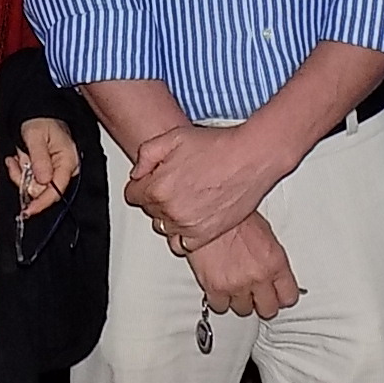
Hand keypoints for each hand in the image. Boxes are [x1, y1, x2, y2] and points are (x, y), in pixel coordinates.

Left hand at [8, 116, 81, 218]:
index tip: (28, 210)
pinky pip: (29, 181)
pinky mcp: (45, 172)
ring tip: (18, 156)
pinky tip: (18, 158)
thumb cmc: (41, 120)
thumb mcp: (35, 136)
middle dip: (24, 179)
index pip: (56, 191)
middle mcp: (64, 169)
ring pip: (33, 186)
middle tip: (15, 163)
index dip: (41, 202)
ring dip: (21, 173)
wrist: (38, 114)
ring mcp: (54, 172)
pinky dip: (20, 171)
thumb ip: (39, 159)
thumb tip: (42, 181)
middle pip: (42, 191)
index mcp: (68, 161)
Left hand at [128, 122, 292, 250]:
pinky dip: (184, 234)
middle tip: (176, 184)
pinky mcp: (206, 235)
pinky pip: (182, 245)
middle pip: (150, 211)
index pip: (132, 195)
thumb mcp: (174, 137)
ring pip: (165, 228)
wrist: (251, 157)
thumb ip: (146, 154)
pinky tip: (193, 217)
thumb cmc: (218, 146)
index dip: (142, 184)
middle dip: (158, 198)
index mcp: (158, 187)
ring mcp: (188, 226)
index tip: (152, 180)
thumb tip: (137, 173)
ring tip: (186, 199)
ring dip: (170, 216)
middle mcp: (170, 210)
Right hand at [186, 213, 300, 320]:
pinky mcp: (215, 287)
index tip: (278, 296)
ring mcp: (237, 284)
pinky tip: (219, 287)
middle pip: (268, 309)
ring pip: (243, 309)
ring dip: (239, 300)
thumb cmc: (234, 217)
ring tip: (235, 286)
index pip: (288, 297)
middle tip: (256, 295)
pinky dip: (219, 299)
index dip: (282, 297)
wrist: (208, 209)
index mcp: (275, 262)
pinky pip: (220, 306)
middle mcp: (258, 276)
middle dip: (262, 303)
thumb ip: (271, 259)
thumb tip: (274, 271)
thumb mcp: (265, 233)